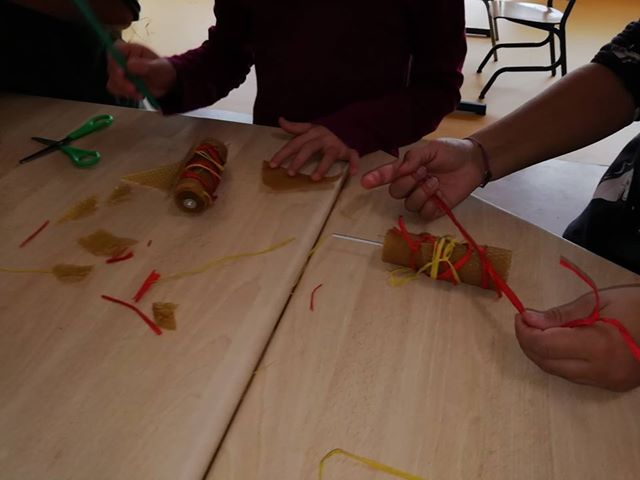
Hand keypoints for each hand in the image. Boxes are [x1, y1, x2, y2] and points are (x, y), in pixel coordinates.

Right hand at [106, 42, 176, 99]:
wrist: (166, 84)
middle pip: (111, 68)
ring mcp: (119, 72)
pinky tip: (138, 95)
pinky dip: (126, 95)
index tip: (122, 73)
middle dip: (121, 81)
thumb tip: (129, 64)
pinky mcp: (120, 83)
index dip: (115, 61)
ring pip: (112, 81)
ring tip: (140, 94)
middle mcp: (122, 59)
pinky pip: (115, 90)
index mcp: (131, 49)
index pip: (115, 50)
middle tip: (133, 89)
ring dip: (124, 90)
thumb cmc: (163, 70)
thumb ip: (146, 65)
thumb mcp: (159, 67)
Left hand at [269, 118, 358, 180]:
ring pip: (330, 155)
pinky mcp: (349, 150)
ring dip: (322, 166)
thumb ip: (295, 127)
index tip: (273, 165)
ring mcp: (336, 145)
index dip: (283, 153)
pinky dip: (354, 164)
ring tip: (314, 178)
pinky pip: (353, 156)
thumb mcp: (310, 127)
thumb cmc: (326, 131)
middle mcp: (323, 138)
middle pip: (309, 148)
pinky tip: (352, 173)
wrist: (350, 124)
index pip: (295, 143)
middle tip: (290, 173)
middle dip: (299, 160)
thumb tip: (280, 120)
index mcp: (312, 133)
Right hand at [360, 138, 485, 219]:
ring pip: (409, 204)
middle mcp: (411, 185)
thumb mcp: (431, 149)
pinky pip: (423, 213)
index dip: (375, 178)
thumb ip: (414, 158)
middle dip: (408, 182)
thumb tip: (401, 169)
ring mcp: (422, 198)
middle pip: (396, 192)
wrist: (473, 162)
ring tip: (435, 182)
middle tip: (424, 171)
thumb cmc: (451, 152)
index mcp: (407, 169)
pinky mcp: (434, 209)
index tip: (365, 182)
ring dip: (421, 192)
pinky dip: (430, 204)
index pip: (387, 175)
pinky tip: (439, 195)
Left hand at [515, 285, 639, 390]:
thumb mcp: (598, 301)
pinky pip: (574, 376)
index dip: (525, 332)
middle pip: (546, 363)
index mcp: (596, 346)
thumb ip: (561, 314)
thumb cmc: (637, 306)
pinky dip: (560, 361)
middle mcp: (599, 371)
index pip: (543, 346)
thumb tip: (528, 319)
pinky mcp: (613, 386)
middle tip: (526, 322)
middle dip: (528, 343)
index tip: (521, 316)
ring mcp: (607, 382)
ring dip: (542, 353)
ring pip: (558, 373)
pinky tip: (560, 344)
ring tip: (541, 330)